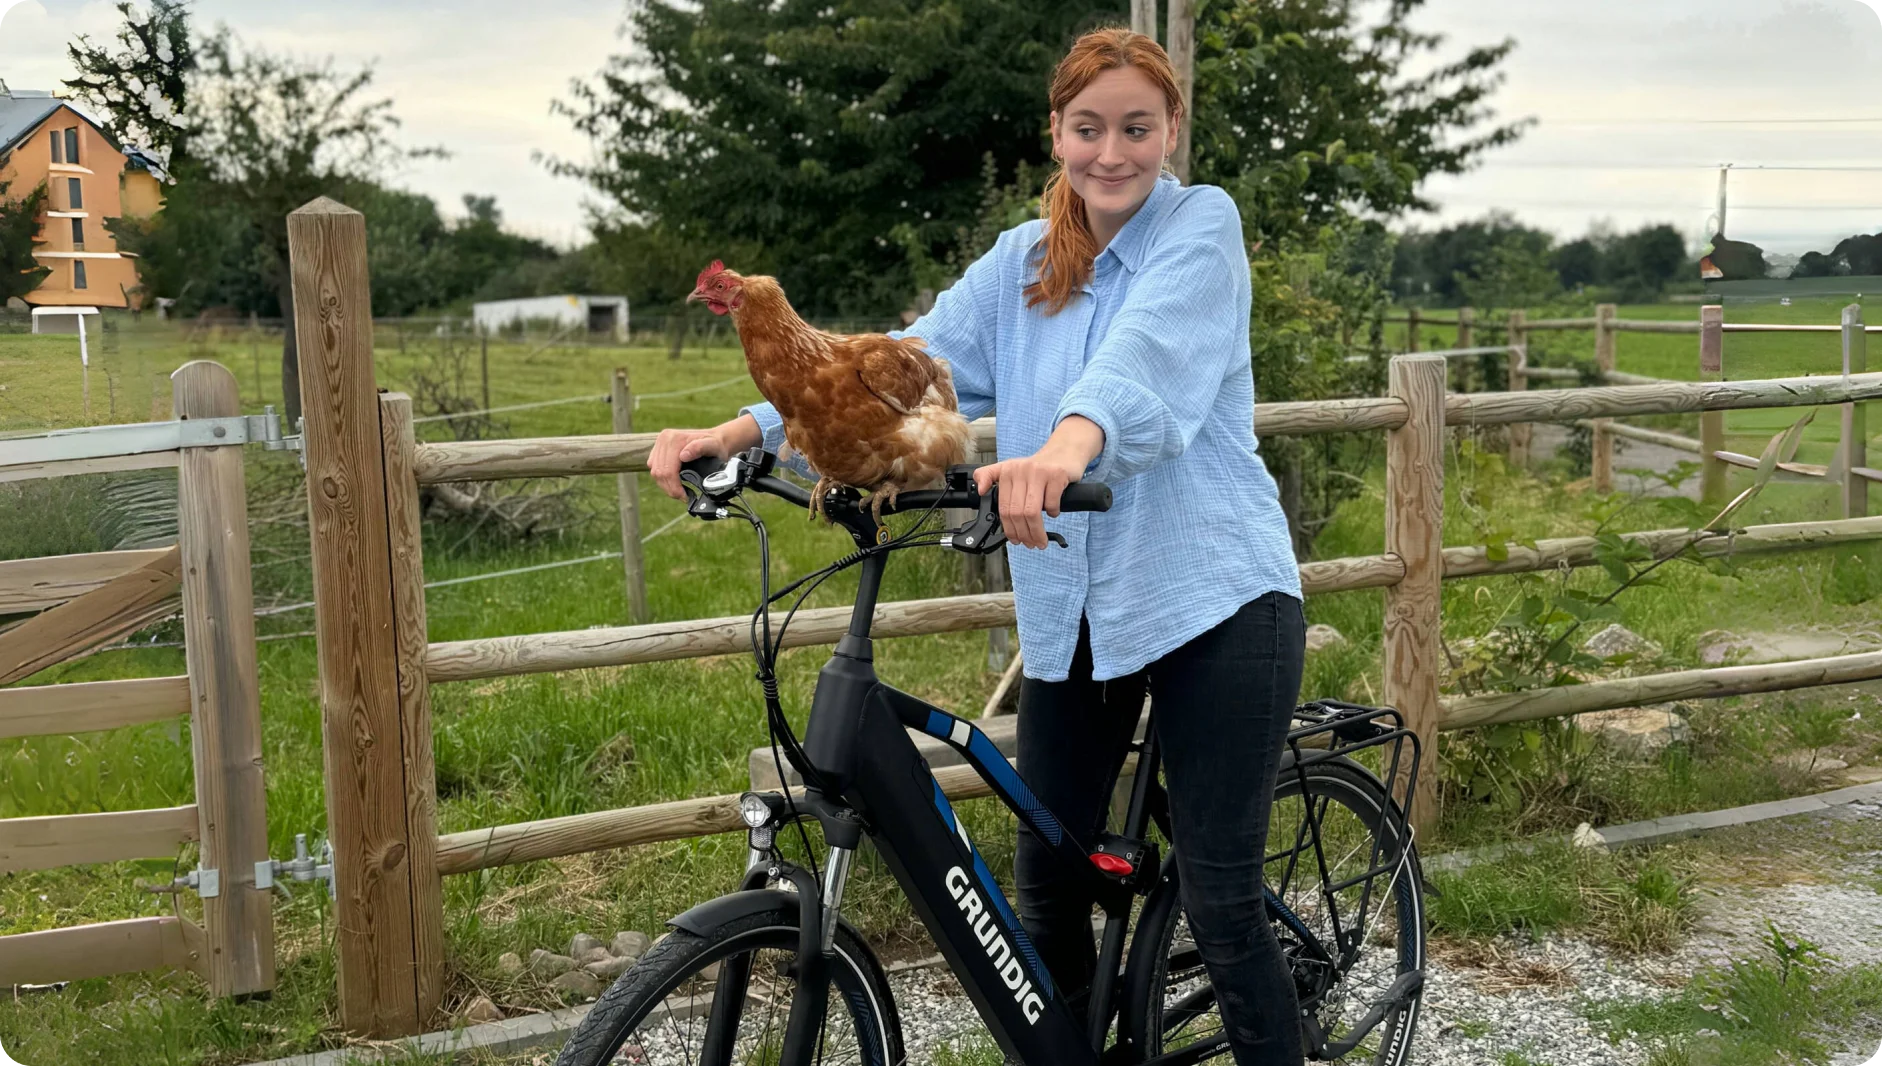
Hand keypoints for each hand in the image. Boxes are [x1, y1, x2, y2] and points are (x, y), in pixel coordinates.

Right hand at [648, 428, 728, 499]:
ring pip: (654, 472)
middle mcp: (664, 438)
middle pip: (659, 472)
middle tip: (682, 497)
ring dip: (665, 485)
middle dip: (670, 488)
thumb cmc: (715, 445)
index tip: (684, 496)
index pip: (668, 469)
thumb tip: (683, 456)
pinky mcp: (657, 449)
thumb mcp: (713, 446)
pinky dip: (662, 479)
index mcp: (674, 438)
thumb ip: (699, 448)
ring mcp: (659, 443)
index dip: (674, 487)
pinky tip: (674, 483)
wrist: (715, 438)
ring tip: (678, 492)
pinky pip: (653, 468)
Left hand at [972, 446, 1087, 549]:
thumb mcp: (1011, 468)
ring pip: (1032, 512)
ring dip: (1037, 531)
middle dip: (1024, 534)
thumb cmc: (1039, 467)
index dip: (1009, 529)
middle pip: (1017, 513)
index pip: (1004, 508)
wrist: (1064, 451)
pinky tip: (1054, 513)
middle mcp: (1020, 470)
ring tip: (1041, 540)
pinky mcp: (1056, 474)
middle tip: (1031, 544)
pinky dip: (1053, 512)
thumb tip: (980, 490)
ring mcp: (1039, 472)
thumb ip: (990, 476)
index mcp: (1007, 471)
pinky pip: (1051, 502)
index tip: (1015, 540)